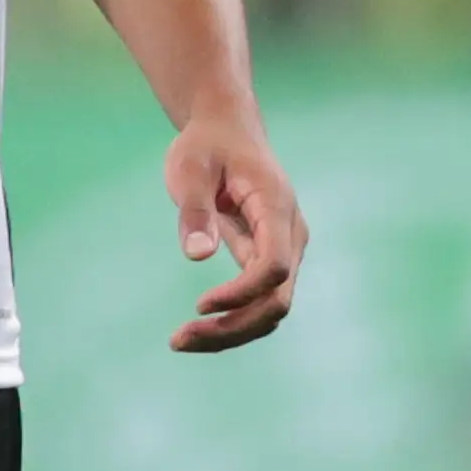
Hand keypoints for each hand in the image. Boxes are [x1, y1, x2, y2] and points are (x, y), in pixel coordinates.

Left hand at [162, 109, 304, 353]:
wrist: (227, 129)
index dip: (241, 292)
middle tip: (179, 339)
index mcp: (276, 205)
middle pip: (277, 299)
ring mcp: (286, 249)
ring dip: (232, 332)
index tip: (199, 303)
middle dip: (233, 326)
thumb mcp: (189, 166)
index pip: (274, 265)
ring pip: (272, 308)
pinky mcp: (271, 259)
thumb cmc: (207, 144)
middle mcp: (291, 233)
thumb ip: (195, 208)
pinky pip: (261, 300)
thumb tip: (198, 256)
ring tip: (181, 341)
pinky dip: (233, 320)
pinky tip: (198, 328)